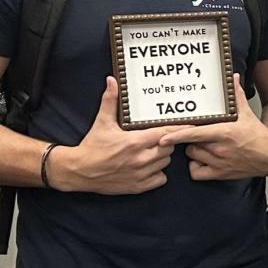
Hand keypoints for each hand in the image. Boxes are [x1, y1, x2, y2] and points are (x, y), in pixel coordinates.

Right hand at [49, 77, 182, 194]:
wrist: (78, 172)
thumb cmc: (92, 147)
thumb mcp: (102, 122)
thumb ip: (110, 101)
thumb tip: (112, 81)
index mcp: (134, 141)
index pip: (165, 133)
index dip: (177, 130)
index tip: (189, 127)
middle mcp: (140, 158)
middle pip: (168, 148)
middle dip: (166, 142)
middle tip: (158, 139)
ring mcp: (140, 174)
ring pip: (165, 163)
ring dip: (162, 157)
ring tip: (152, 152)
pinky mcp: (138, 187)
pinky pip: (161, 179)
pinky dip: (158, 174)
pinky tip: (149, 167)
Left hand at [159, 74, 267, 179]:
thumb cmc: (258, 136)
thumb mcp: (247, 114)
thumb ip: (236, 96)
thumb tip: (233, 78)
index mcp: (224, 132)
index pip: (194, 134)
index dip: (176, 136)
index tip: (163, 138)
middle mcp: (219, 149)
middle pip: (191, 145)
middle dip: (191, 139)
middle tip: (199, 135)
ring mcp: (219, 162)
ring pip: (193, 156)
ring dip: (194, 151)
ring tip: (203, 146)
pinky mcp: (220, 174)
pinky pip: (197, 173)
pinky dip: (196, 168)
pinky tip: (202, 161)